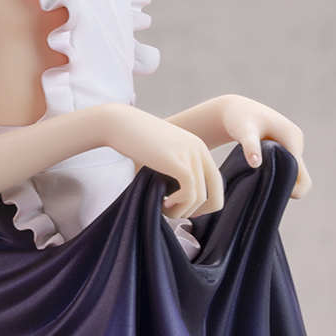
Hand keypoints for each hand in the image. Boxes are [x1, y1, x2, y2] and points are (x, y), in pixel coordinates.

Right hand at [106, 106, 224, 219]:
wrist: (119, 122)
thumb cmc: (136, 142)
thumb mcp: (164, 154)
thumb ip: (176, 172)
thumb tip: (186, 203)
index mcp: (198, 148)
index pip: (216, 183)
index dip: (205, 203)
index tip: (184, 209)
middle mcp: (198, 149)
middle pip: (216, 193)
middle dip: (198, 211)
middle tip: (175, 212)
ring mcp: (187, 153)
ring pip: (200, 196)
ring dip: (182, 210)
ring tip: (164, 208)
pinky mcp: (174, 159)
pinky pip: (189, 189)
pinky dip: (178, 203)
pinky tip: (163, 202)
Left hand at [219, 95, 311, 198]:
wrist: (235, 109)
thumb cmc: (238, 118)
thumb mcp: (244, 132)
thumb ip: (250, 147)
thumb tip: (256, 164)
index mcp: (292, 137)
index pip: (298, 172)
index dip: (286, 185)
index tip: (267, 190)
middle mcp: (297, 141)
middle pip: (301, 176)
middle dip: (285, 186)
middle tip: (262, 188)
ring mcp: (292, 144)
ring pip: (294, 173)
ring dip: (281, 180)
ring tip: (260, 181)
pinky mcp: (286, 148)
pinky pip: (288, 168)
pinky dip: (278, 175)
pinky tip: (261, 176)